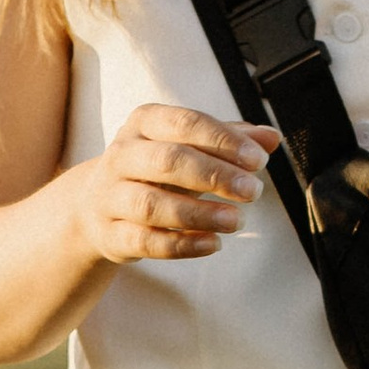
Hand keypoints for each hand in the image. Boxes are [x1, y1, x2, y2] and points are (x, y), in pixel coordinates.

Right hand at [64, 103, 278, 266]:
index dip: (223, 140)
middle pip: (168, 161)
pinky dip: (182, 245)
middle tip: (253, 191)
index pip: (185, 123)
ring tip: (237, 220)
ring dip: (200, 214)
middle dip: (215, 175)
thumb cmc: (153, 170)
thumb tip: (271, 138)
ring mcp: (111, 197)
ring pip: (153, 204)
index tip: (258, 159)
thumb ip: (229, 141)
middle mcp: (122, 155)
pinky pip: (146, 241)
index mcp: (143, 123)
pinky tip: (213, 244)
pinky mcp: (111, 234)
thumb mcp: (187, 147)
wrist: (96, 206)